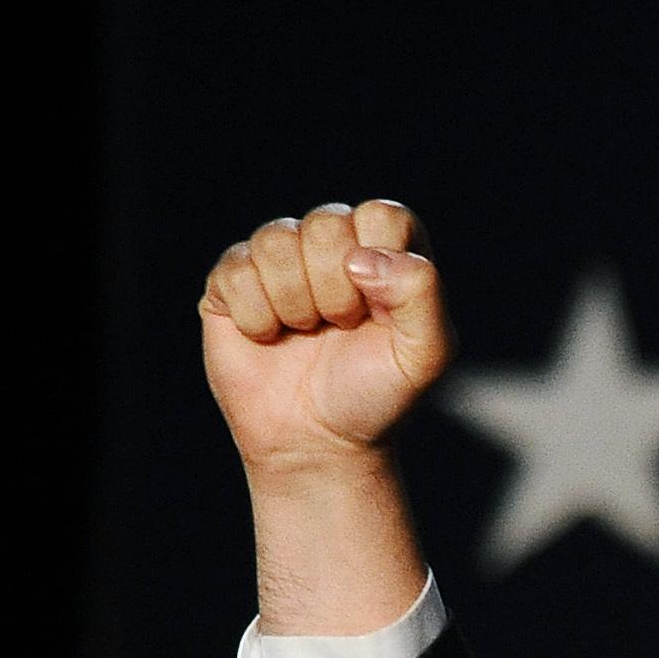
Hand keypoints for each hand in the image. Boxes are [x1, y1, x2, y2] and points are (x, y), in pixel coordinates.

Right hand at [198, 200, 450, 480]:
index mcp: (387, 251)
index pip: (382, 215)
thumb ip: (421, 293)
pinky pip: (236, 269)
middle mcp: (334, 244)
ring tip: (307, 333)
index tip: (378, 313)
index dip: (378, 265)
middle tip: (341, 329)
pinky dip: (257, 315)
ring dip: (296, 303)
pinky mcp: (233, 279)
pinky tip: (271, 337)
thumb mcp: (425, 354)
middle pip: (326, 224)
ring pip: (276, 240)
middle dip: (336, 290)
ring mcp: (281, 259)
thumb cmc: (376, 395)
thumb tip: (360, 258)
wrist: (318, 441)